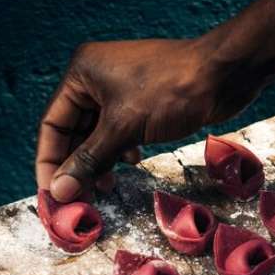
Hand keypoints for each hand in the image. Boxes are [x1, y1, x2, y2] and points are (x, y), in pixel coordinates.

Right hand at [35, 37, 259, 201]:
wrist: (224, 74)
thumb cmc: (172, 90)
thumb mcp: (124, 128)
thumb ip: (90, 161)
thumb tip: (60, 191)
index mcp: (82, 73)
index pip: (52, 124)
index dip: (49, 161)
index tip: (51, 195)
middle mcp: (96, 78)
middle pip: (74, 131)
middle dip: (77, 166)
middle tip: (78, 200)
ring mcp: (121, 89)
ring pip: (98, 134)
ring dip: (99, 162)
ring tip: (105, 189)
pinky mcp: (143, 101)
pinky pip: (120, 131)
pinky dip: (120, 150)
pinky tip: (132, 162)